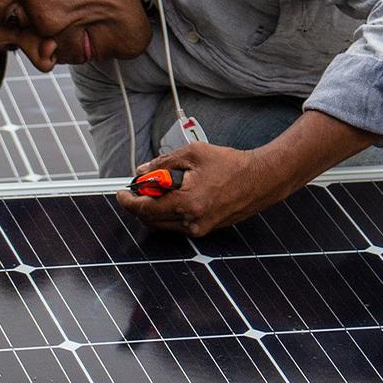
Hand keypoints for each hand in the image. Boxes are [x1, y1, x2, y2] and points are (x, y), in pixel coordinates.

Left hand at [115, 142, 270, 236]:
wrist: (260, 179)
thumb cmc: (231, 164)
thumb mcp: (193, 153)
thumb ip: (163, 163)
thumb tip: (142, 172)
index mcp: (187, 203)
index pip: (145, 208)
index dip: (128, 201)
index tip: (121, 192)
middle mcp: (192, 222)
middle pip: (150, 220)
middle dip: (140, 203)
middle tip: (139, 187)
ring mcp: (200, 229)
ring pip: (163, 224)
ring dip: (154, 208)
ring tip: (160, 187)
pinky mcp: (206, 230)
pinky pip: (177, 225)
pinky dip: (169, 212)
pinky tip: (176, 194)